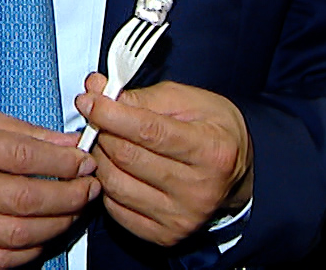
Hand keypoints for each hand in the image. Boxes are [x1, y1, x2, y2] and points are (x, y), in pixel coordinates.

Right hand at [0, 103, 100, 267]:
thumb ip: (20, 131)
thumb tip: (67, 144)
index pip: (23, 157)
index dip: (63, 163)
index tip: (84, 160)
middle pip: (25, 200)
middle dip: (69, 196)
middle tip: (89, 187)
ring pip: (17, 234)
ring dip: (57, 225)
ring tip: (73, 210)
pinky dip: (29, 251)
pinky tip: (44, 235)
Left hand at [76, 75, 252, 247]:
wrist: (236, 173)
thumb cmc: (213, 132)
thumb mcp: (189, 101)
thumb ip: (143, 96)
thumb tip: (99, 90)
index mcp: (211, 151)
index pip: (148, 131)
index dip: (111, 114)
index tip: (89, 100)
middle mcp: (198, 189)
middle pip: (128, 157)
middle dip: (102, 131)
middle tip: (97, 116)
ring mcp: (181, 217)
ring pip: (116, 184)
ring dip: (100, 157)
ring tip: (106, 141)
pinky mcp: (164, 235)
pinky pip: (116, 209)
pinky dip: (107, 185)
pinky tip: (116, 168)